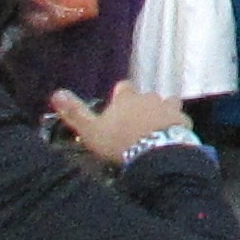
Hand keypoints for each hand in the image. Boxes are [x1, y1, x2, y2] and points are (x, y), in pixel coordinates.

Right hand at [51, 81, 186, 163]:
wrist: (153, 152)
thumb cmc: (118, 142)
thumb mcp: (90, 130)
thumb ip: (74, 112)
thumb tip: (56, 92)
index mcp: (127, 97)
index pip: (123, 87)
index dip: (119, 96)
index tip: (115, 107)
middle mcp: (149, 96)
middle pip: (144, 96)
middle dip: (140, 106)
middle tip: (132, 125)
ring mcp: (169, 106)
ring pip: (165, 103)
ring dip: (160, 112)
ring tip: (153, 128)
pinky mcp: (182, 119)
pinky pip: (179, 119)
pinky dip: (174, 125)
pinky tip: (169, 137)